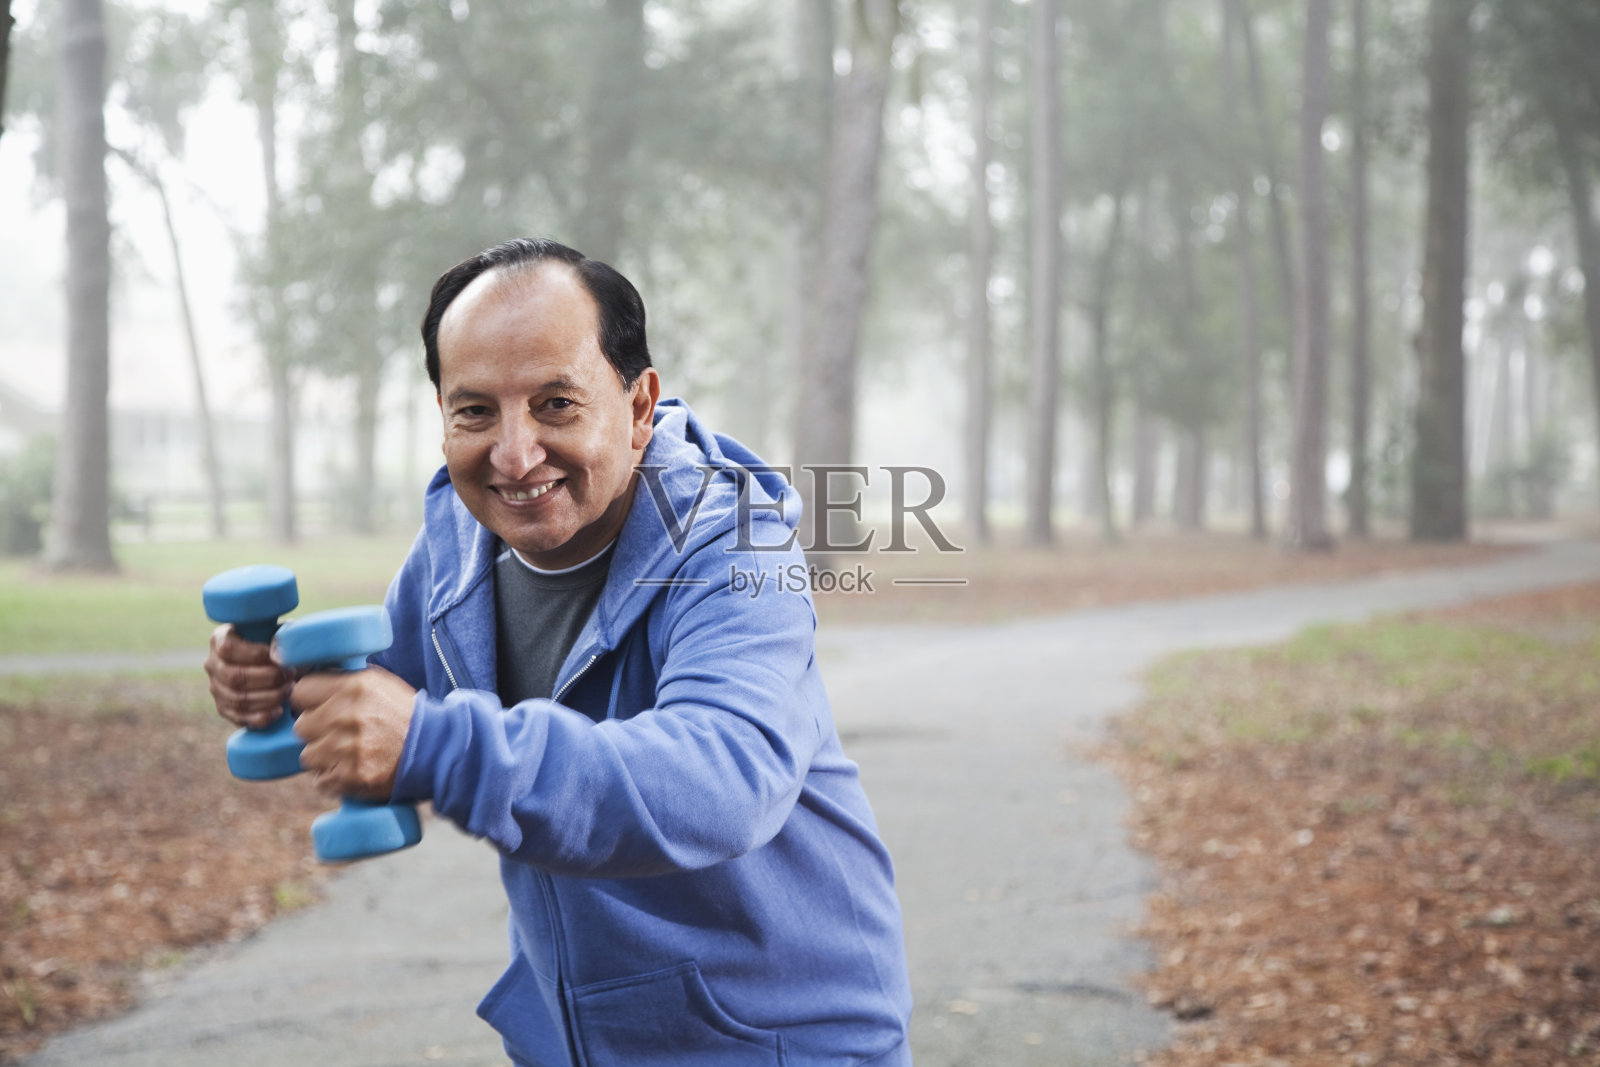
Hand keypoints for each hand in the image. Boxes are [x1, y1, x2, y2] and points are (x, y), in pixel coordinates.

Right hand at [205, 624, 293, 728]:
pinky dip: (261, 717)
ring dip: (269, 697)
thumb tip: (277, 655)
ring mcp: (216, 688)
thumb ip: (279, 638)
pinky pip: (239, 717)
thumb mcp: (279, 634)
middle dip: (268, 678)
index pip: (228, 649)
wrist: (277, 664)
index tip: (280, 659)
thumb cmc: (277, 645)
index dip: (256, 655)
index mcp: (220, 639)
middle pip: (234, 676)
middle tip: (290, 676)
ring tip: (289, 690)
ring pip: (238, 699)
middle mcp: (213, 664)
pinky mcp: (224, 708)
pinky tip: (280, 710)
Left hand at [290, 666, 416, 800]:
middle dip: (316, 731)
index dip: (308, 701)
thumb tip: (310, 678)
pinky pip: (320, 781)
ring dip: (324, 757)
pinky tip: (353, 769)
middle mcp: (346, 716)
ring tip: (347, 754)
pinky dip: (333, 779)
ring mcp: (346, 749)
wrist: (434, 749)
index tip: (316, 707)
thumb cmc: (405, 715)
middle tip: (336, 733)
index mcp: (353, 687)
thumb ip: (345, 680)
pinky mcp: (349, 777)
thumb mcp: (380, 683)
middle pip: (301, 727)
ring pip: (308, 756)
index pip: (300, 691)